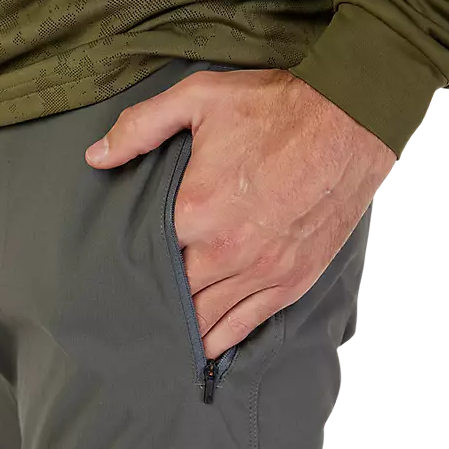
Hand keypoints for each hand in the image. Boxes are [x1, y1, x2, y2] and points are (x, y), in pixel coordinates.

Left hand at [85, 69, 395, 358]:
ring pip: (207, 320)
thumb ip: (140, 127)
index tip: (112, 281)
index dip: (129, 273)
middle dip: (154, 305)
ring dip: (183, 330)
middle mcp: (225, 251)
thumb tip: (95, 157)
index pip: (146, 260)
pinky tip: (203, 350)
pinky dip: (221, 339)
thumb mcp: (199, 98)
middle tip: (131, 315)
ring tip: (160, 340)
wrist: (353, 115)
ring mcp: (261, 271)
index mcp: (196, 211)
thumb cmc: (276, 105)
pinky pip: (246, 324)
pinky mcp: (290, 281)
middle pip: (174, 296)